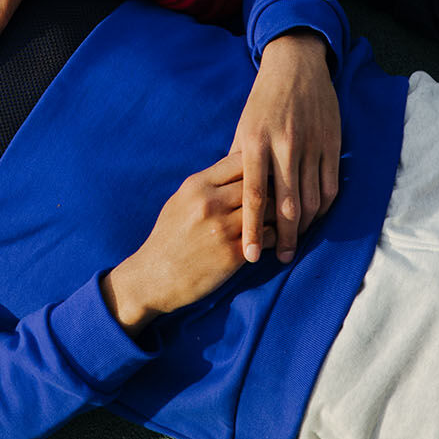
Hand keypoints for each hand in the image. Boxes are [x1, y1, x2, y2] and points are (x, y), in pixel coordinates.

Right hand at [102, 154, 274, 333]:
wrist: (154, 277)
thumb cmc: (169, 237)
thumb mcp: (180, 201)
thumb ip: (207, 185)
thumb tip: (236, 171)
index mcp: (196, 185)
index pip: (239, 161)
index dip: (257, 164)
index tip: (266, 172)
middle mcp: (210, 202)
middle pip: (258, 183)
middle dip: (273, 187)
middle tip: (283, 194)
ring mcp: (222, 228)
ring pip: (269, 209)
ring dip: (277, 213)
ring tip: (281, 217)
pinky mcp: (233, 254)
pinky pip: (269, 236)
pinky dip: (275, 237)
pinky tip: (272, 240)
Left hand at [230, 31, 339, 265]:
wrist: (296, 66)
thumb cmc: (263, 100)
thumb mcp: (243, 127)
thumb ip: (238, 161)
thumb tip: (227, 197)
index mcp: (255, 142)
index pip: (253, 195)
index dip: (251, 228)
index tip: (249, 255)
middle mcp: (284, 146)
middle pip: (286, 205)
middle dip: (283, 237)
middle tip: (280, 258)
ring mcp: (311, 146)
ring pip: (311, 200)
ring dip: (304, 226)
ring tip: (294, 242)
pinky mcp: (331, 145)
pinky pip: (330, 187)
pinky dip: (323, 208)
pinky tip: (314, 218)